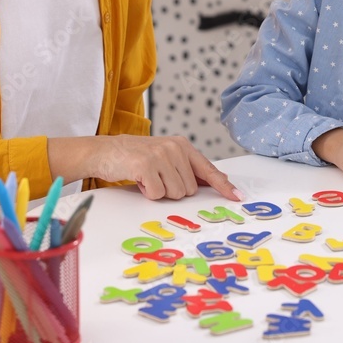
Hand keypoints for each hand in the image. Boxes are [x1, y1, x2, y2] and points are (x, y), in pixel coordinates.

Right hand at [51, 135, 241, 201]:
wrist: (105, 151)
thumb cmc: (136, 158)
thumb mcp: (165, 157)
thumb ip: (187, 169)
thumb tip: (214, 182)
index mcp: (182, 145)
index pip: (208, 169)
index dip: (223, 185)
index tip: (237, 196)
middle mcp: (174, 148)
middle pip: (189, 190)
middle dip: (172, 190)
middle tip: (156, 178)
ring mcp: (161, 155)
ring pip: (174, 194)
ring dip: (159, 192)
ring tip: (147, 178)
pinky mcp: (146, 165)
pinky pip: (156, 194)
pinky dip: (146, 193)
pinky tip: (138, 179)